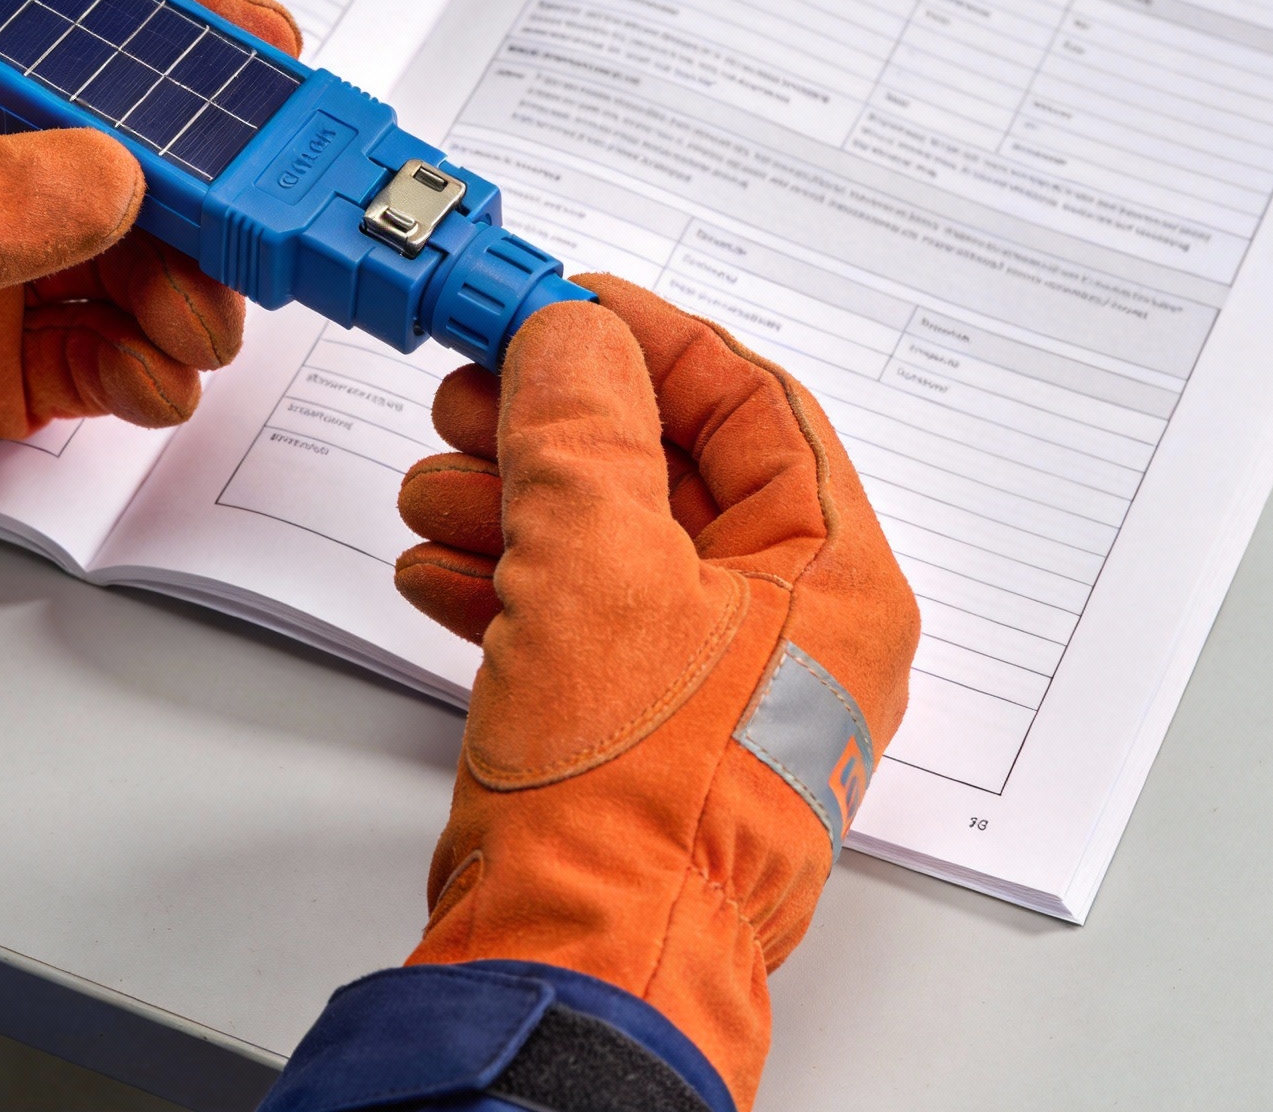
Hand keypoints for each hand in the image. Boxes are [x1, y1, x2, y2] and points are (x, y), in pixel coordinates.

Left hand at [0, 0, 299, 591]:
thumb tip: (114, 176)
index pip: (66, 41)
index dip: (171, 40)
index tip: (264, 54)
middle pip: (132, 166)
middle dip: (204, 202)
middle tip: (248, 242)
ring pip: (137, 267)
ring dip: (186, 297)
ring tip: (190, 334)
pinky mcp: (0, 367)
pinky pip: (109, 357)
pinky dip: (149, 371)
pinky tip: (152, 383)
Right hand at [393, 275, 919, 1108]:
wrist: (574, 968)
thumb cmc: (630, 805)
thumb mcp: (599, 562)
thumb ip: (581, 422)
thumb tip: (570, 333)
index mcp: (834, 581)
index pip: (755, 406)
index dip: (652, 341)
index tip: (564, 305)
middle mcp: (787, 632)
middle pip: (669, 472)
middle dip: (557, 427)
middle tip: (480, 390)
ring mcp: (709, 688)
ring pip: (610, 546)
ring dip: (513, 502)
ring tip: (438, 487)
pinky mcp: (634, 736)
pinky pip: (576, 621)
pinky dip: (505, 584)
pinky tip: (438, 568)